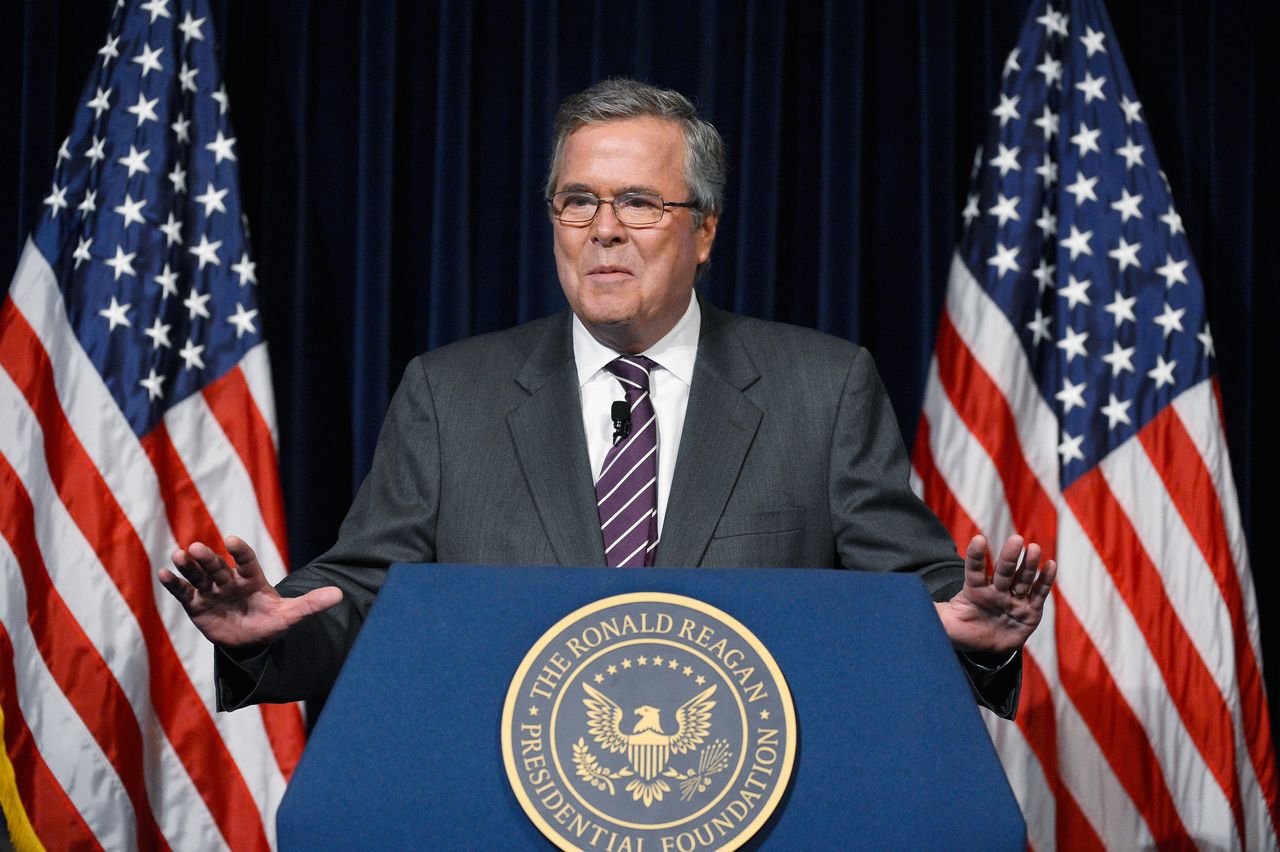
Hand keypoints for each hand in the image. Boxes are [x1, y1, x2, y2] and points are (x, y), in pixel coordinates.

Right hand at [158, 536, 342, 647]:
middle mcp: (229, 581)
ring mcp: (211, 592)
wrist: (250, 642)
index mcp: (252, 579)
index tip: (230, 541)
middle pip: (217, 567)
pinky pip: (183, 593)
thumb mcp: (291, 615)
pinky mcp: (196, 605)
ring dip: (188, 566)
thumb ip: (311, 604)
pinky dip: (174, 584)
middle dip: (207, 559)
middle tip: (196, 548)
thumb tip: (340, 595)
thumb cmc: (270, 622)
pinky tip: (163, 574)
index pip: (245, 561)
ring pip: (198, 576)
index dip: (239, 551)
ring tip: (178, 556)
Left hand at [934, 534, 1055, 654]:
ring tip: (1033, 548)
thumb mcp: (944, 624)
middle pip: (1002, 571)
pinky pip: (1038, 595)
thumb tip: (900, 602)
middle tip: (1016, 539)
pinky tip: (1049, 565)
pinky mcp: (1030, 612)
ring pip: (1022, 580)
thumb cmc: (964, 630)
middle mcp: (995, 591)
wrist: (986, 647)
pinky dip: (1045, 580)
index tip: (978, 539)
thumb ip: (929, 612)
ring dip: (1029, 565)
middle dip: (1009, 556)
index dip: (975, 557)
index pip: (973, 571)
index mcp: (973, 591)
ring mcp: (1013, 600)